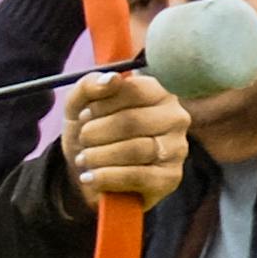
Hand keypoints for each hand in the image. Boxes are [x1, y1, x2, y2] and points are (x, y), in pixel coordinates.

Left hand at [58, 64, 187, 210]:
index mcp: (158, 93)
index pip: (133, 90)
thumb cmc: (91, 132)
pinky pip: (137, 177)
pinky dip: (106, 177)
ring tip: (84, 159)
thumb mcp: (79, 105)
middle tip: (83, 139)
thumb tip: (112, 78)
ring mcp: (177, 149)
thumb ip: (90, 85)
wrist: (89, 173)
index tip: (85, 115)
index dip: (101, 104)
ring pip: (134, 150)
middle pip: (131, 121)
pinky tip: (91, 177)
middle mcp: (175, 118)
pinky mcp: (170, 178)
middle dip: (96, 132)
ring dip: (98, 156)